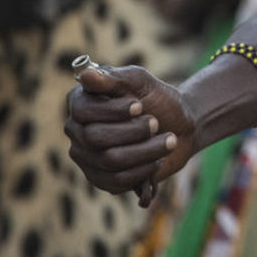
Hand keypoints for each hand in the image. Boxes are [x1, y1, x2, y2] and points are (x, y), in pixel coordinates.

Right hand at [65, 64, 194, 204]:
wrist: (179, 126)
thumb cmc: (156, 98)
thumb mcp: (140, 81)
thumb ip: (114, 78)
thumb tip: (85, 75)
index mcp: (80, 102)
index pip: (82, 111)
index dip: (112, 111)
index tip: (139, 105)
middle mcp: (77, 131)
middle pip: (95, 138)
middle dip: (133, 131)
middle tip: (155, 123)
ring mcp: (86, 157)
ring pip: (109, 160)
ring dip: (145, 150)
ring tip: (167, 140)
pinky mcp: (101, 179)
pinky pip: (116, 181)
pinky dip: (142, 170)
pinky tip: (157, 160)